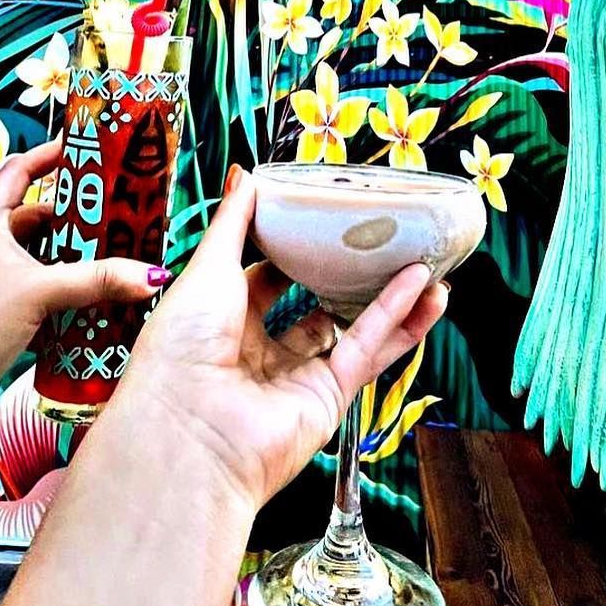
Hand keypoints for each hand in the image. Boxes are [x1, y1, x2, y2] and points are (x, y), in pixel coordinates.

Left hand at [0, 140, 158, 438]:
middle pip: (33, 221)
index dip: (52, 156)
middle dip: (75, 223)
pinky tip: (82, 315)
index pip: (19, 171)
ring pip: (31, 263)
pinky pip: (25, 297)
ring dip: (67, 267)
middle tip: (117, 224)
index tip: (87, 152)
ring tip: (110, 270)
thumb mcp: (36, 296)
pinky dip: (53, 302)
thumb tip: (147, 276)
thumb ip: (95, 281)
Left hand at [104, 167, 448, 513]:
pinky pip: (368, 350)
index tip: (321, 216)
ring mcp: (297, 377)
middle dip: (348, 275)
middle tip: (381, 238)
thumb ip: (234, 222)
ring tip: (425, 260)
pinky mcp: (328, 397)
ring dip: (391, 298)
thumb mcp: (206, 268)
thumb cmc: (180, 348)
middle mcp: (261, 351)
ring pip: (353, 329)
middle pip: (315, 305)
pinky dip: (398, 318)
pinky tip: (425, 286)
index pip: (265, 279)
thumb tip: (246, 174)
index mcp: (222, 321)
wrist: (187, 431)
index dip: (292, 248)